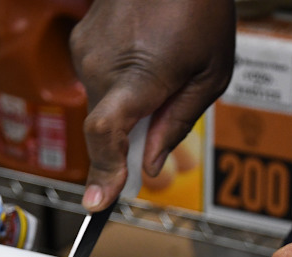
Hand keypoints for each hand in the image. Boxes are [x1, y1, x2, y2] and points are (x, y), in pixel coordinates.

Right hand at [70, 0, 235, 210]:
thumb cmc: (201, 9)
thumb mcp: (211, 75)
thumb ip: (177, 124)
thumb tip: (150, 166)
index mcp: (138, 75)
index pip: (105, 134)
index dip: (102, 172)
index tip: (98, 203)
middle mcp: (101, 65)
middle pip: (105, 129)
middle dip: (129, 138)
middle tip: (165, 110)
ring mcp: (85, 51)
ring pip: (101, 105)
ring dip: (128, 106)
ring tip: (161, 67)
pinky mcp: (80, 42)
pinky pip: (97, 82)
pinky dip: (119, 85)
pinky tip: (146, 55)